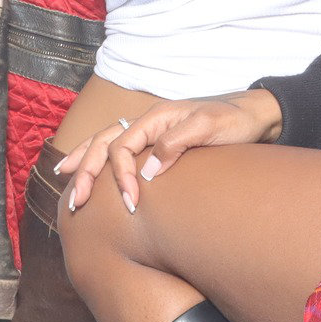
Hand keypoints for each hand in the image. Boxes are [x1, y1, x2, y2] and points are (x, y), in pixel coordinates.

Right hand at [58, 89, 282, 212]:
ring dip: (85, 161)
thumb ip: (177, 144)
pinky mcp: (159, 141)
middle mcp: (149, 121)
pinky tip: (92, 168)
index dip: (121, 176)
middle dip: (87, 172)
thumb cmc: (235, 121)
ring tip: (64, 178)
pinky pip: (121, 147)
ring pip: (106, 141)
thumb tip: (148, 171)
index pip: (122, 147)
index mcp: (156, 117)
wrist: (255, 116)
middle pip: (105, 143)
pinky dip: (101, 157)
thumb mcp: (210, 128)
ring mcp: (152, 130)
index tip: (132, 205)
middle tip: (76, 202)